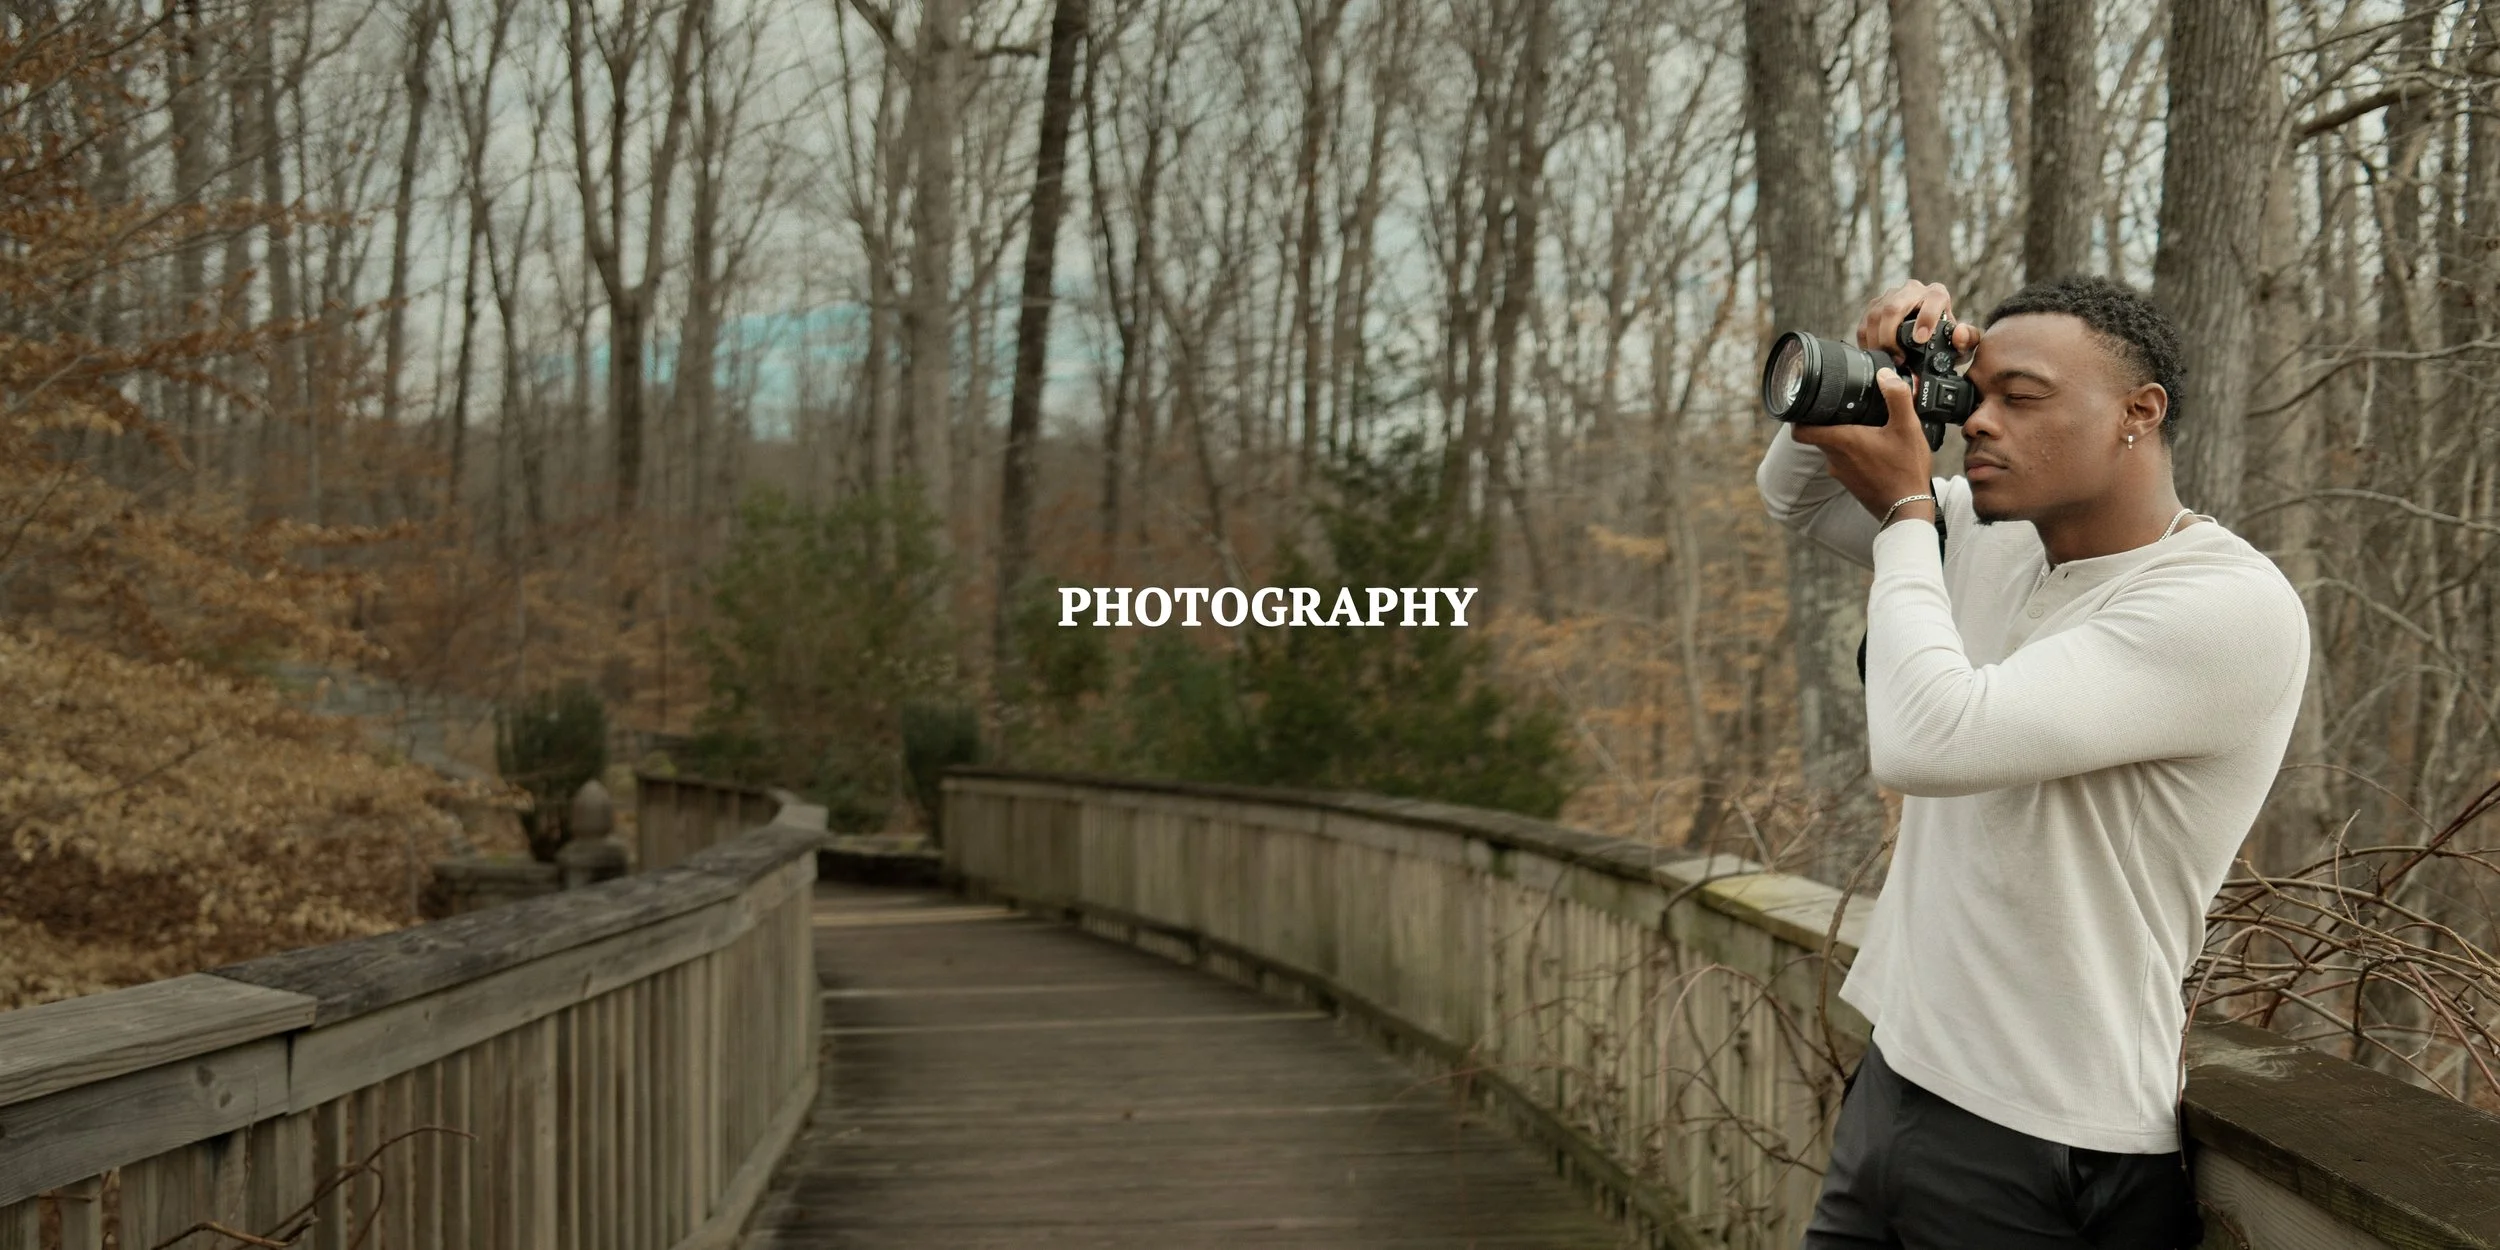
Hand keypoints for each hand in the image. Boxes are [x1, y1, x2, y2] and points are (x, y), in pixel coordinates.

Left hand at [1791, 367, 1936, 524]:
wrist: (1907, 511)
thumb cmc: (1905, 471)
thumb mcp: (1907, 428)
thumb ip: (1896, 397)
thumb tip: (1886, 375)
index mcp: (1841, 441)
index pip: (1801, 430)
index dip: (1798, 416)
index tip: (1806, 404)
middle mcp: (1835, 459)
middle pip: (1819, 435)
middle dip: (1828, 420)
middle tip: (1843, 407)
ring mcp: (1841, 473)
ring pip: (1833, 449)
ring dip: (1843, 437)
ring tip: (1864, 425)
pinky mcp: (1851, 484)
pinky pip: (1845, 462)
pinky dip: (1853, 452)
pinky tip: (1874, 448)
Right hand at [1858, 278, 1980, 357]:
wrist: (1926, 337)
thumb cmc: (1944, 341)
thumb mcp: (1961, 344)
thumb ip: (1967, 340)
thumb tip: (1958, 332)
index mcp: (1937, 294)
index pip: (1932, 299)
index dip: (1925, 318)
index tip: (1920, 339)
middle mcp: (1913, 289)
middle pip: (1894, 307)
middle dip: (1891, 336)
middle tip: (1897, 358)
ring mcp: (1891, 295)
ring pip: (1875, 314)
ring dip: (1877, 340)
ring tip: (1886, 359)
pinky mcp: (1875, 305)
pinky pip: (1864, 322)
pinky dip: (1866, 341)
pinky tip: (1875, 354)